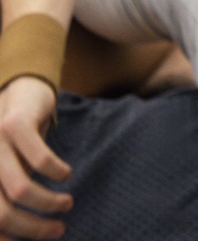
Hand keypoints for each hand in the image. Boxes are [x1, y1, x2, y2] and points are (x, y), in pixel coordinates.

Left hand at [0, 77, 70, 238]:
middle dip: (32, 228)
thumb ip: (7, 198)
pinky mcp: (14, 125)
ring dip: (49, 203)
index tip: (34, 240)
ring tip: (66, 204)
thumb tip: (16, 235)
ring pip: (21, 189)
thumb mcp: (7, 174)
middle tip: (57, 230)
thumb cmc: (14, 145)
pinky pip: (40, 159)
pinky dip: (57, 171)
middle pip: (1, 213)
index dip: (9, 237)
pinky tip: (65, 174)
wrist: (18, 94)